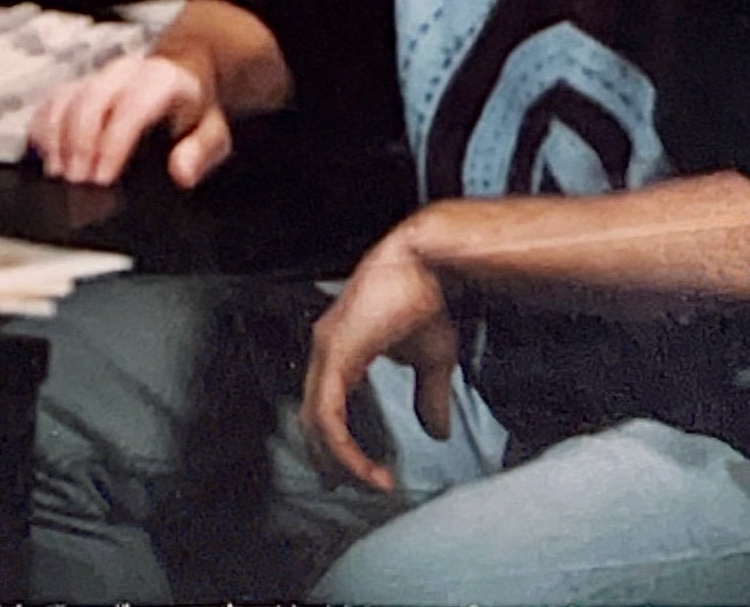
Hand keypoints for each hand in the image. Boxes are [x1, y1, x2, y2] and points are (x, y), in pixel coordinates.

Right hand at [27, 50, 231, 188]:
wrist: (180, 76)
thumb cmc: (193, 111)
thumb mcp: (212, 131)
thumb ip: (201, 151)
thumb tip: (182, 171)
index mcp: (160, 80)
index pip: (130, 108)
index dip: (113, 144)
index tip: (103, 179)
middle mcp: (125, 72)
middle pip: (89, 101)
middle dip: (79, 146)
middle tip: (77, 185)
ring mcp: (98, 76)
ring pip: (64, 99)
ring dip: (57, 141)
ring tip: (60, 176)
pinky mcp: (77, 85)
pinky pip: (50, 102)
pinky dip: (44, 130)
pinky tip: (48, 157)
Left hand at [301, 226, 458, 492]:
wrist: (429, 263)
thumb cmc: (428, 298)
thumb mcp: (433, 360)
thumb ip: (429, 396)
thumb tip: (437, 432)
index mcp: (342, 348)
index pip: (324, 404)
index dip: (334, 441)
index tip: (356, 471)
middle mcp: (326, 348)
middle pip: (312, 416)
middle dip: (328, 458)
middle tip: (346, 487)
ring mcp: (327, 349)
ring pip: (316, 421)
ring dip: (340, 460)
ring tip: (367, 482)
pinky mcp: (336, 352)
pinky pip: (328, 414)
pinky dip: (343, 447)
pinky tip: (364, 466)